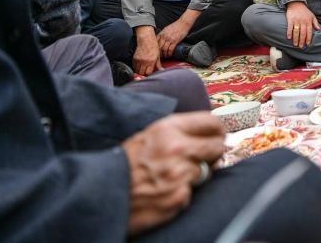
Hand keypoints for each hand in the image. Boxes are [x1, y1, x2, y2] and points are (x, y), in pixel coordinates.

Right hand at [123, 112, 225, 234]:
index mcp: (169, 128)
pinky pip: (194, 192)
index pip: (211, 122)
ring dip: (197, 175)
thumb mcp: (150, 135)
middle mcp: (177, 148)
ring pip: (208, 171)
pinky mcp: (180, 196)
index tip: (217, 136)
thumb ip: (179, 131)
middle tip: (203, 158)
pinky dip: (184, 193)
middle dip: (213, 153)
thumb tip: (211, 131)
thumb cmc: (126, 163)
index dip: (217, 130)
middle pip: (218, 146)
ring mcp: (180, 174)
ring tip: (175, 177)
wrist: (102, 193)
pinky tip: (167, 192)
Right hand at [133, 28, 162, 75]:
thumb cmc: (153, 47)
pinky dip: (136, 68)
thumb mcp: (158, 56)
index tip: (150, 73)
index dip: (149, 74)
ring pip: (137, 71)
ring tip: (143, 69)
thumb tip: (161, 70)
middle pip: (142, 73)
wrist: (146, 40)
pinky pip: (134, 66)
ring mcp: (138, 60)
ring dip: (139, 71)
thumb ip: (158, 64)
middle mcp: (144, 61)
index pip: (148, 72)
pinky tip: (140, 66)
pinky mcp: (134, 58)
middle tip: (146, 72)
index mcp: (151, 61)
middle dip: (144, 74)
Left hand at [157, 12, 196, 57]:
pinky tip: (169, 55)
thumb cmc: (175, 26)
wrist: (183, 23)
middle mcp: (164, 37)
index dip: (154, 48)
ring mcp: (169, 39)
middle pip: (158, 47)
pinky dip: (169, 53)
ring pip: (164, 49)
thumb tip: (159, 40)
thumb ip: (162, 34)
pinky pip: (170, 49)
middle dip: (158, 53)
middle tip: (159, 56)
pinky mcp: (175, 41)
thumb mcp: (166, 29)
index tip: (155, 52)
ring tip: (165, 56)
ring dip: (164, 54)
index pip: (155, 43)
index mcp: (161, 34)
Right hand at [285, 1, 319, 47]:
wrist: (296, 3)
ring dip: (296, 39)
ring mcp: (296, 21)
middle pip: (303, 33)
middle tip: (301, 47)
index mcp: (308, 21)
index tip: (307, 44)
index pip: (309, 32)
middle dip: (302, 41)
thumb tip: (319, 29)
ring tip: (295, 44)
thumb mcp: (312, 16)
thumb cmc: (305, 11)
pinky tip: (289, 38)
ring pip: (296, 31)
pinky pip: (290, 27)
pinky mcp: (290, 19)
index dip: (308, 38)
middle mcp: (303, 22)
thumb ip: (315, 23)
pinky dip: (289, 33)